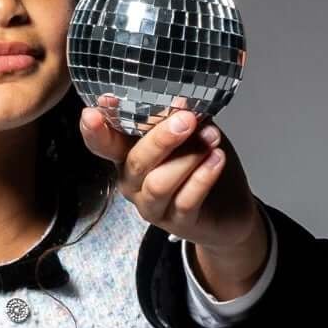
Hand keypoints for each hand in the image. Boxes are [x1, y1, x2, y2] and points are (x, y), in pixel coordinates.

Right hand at [79, 95, 268, 293]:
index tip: (100, 106)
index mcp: (128, 156)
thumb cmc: (202, 165)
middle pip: (136, 161)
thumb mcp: (191, 135)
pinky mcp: (179, 223)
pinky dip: (202, 178)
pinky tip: (217, 158)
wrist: (230, 210)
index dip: (97, 129)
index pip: (103, 144)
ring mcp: (153, 207)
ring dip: (187, 158)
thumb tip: (178, 103)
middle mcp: (133, 183)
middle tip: (187, 118)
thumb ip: (179, 120)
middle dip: (161, 138)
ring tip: (212, 138)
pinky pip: (185, 201)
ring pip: (158, 184)